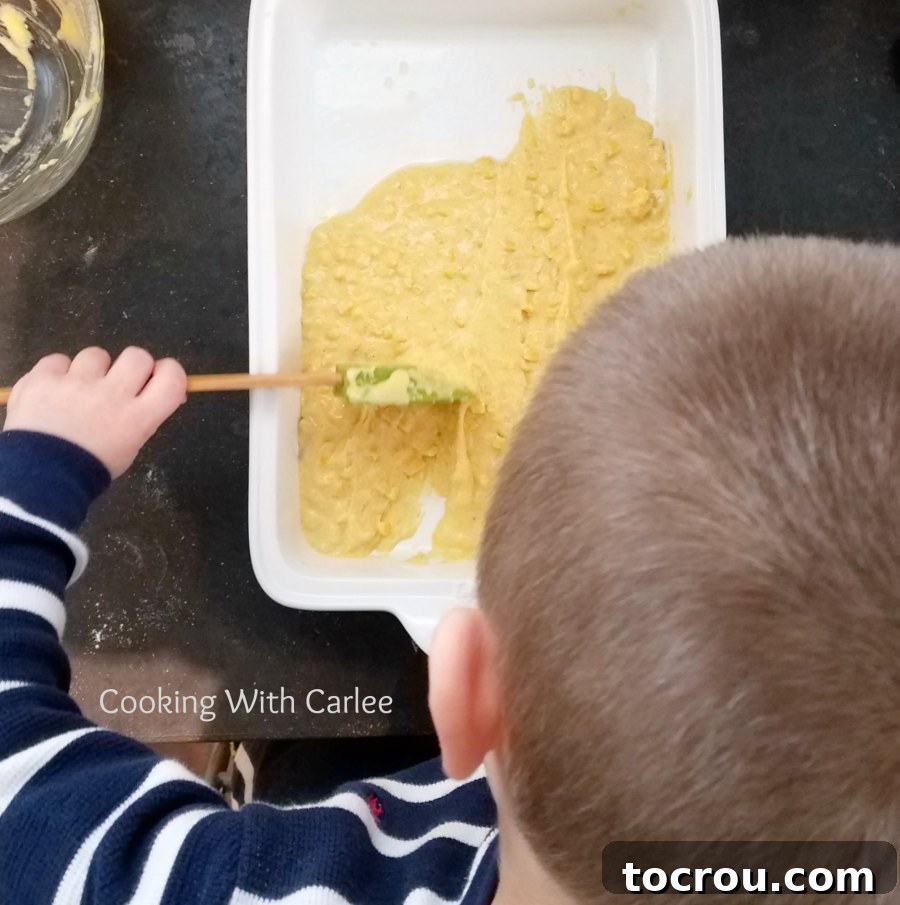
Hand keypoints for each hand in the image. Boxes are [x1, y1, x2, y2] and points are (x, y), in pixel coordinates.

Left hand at [3, 347, 187, 478]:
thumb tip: (156, 395)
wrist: (38, 478)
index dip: (170, 371)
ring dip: (92, 370)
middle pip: (137, 356)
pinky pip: (58, 360)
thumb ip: (143, 418)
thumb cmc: (90, 470)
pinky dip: (58, 372)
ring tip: (79, 391)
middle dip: (132, 366)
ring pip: (96, 355)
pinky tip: (53, 392)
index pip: (171, 378)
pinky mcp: (44, 378)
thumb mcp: (129, 448)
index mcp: (138, 417)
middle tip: (119, 384)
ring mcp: (76, 384)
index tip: (159, 377)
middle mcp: (112, 394)